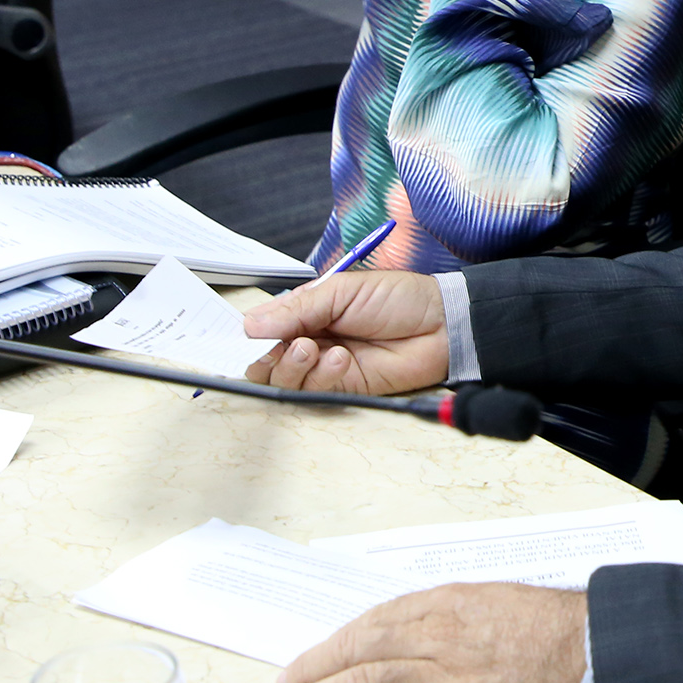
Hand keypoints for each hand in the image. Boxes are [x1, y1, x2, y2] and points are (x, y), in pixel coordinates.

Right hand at [242, 269, 448, 394]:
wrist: (441, 324)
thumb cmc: (398, 298)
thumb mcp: (341, 291)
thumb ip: (296, 310)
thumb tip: (249, 327)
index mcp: (306, 311)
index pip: (263, 328)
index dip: (248, 335)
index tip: (242, 336)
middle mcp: (310, 339)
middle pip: (264, 359)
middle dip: (265, 355)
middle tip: (286, 343)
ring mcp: (324, 366)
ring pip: (282, 379)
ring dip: (291, 365)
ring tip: (312, 348)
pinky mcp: (342, 388)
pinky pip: (312, 391)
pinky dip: (318, 376)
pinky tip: (340, 358)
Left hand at [276, 585, 586, 682]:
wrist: (600, 648)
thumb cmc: (564, 629)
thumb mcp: (506, 604)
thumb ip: (465, 618)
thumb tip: (434, 638)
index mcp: (453, 601)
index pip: (380, 619)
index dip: (342, 640)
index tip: (320, 654)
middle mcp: (442, 632)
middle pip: (363, 648)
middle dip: (318, 668)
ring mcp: (448, 672)